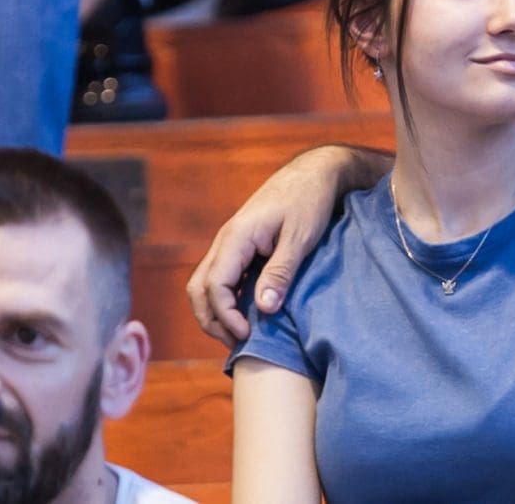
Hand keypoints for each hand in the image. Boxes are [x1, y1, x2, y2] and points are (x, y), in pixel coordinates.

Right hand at [185, 145, 368, 346]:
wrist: (316, 172)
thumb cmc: (310, 201)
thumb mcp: (300, 238)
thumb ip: (280, 273)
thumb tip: (263, 310)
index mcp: (236, 237)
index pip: (214, 286)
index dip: (226, 316)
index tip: (248, 335)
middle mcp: (226, 240)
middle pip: (199, 289)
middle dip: (212, 320)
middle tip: (239, 343)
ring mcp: (232, 243)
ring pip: (206, 284)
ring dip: (217, 311)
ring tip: (242, 334)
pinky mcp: (243, 246)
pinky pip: (223, 277)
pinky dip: (228, 298)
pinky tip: (249, 313)